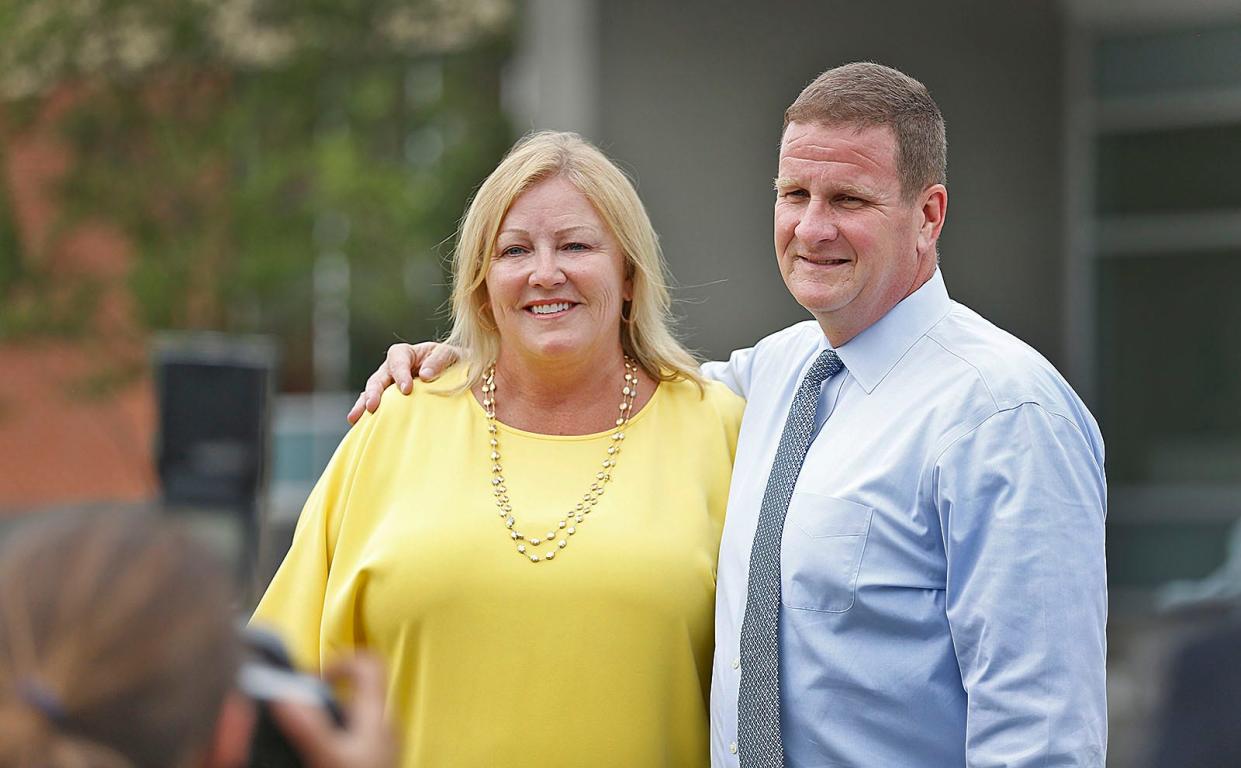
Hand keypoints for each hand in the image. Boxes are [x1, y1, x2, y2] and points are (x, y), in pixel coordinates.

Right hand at [269, 655, 396, 767]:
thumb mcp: (329, 757)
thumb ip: (308, 727)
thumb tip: (283, 695)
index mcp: (377, 713)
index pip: (369, 664)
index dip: (340, 661)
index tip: (312, 680)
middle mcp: (383, 724)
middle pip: (356, 692)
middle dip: (324, 697)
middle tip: (297, 712)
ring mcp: (381, 745)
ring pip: (352, 718)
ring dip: (325, 722)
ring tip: (300, 739)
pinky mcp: (374, 761)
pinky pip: (352, 740)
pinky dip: (332, 741)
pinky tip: (313, 758)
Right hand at [346, 342, 460, 424]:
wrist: (463, 379)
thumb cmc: (456, 364)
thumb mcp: (452, 356)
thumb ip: (439, 360)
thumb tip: (424, 374)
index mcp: (409, 354)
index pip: (397, 357)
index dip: (399, 372)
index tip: (406, 389)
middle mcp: (395, 369)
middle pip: (378, 377)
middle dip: (374, 391)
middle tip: (373, 406)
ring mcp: (390, 387)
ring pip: (372, 392)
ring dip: (363, 404)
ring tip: (355, 418)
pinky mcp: (392, 403)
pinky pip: (378, 407)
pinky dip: (368, 415)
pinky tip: (360, 426)